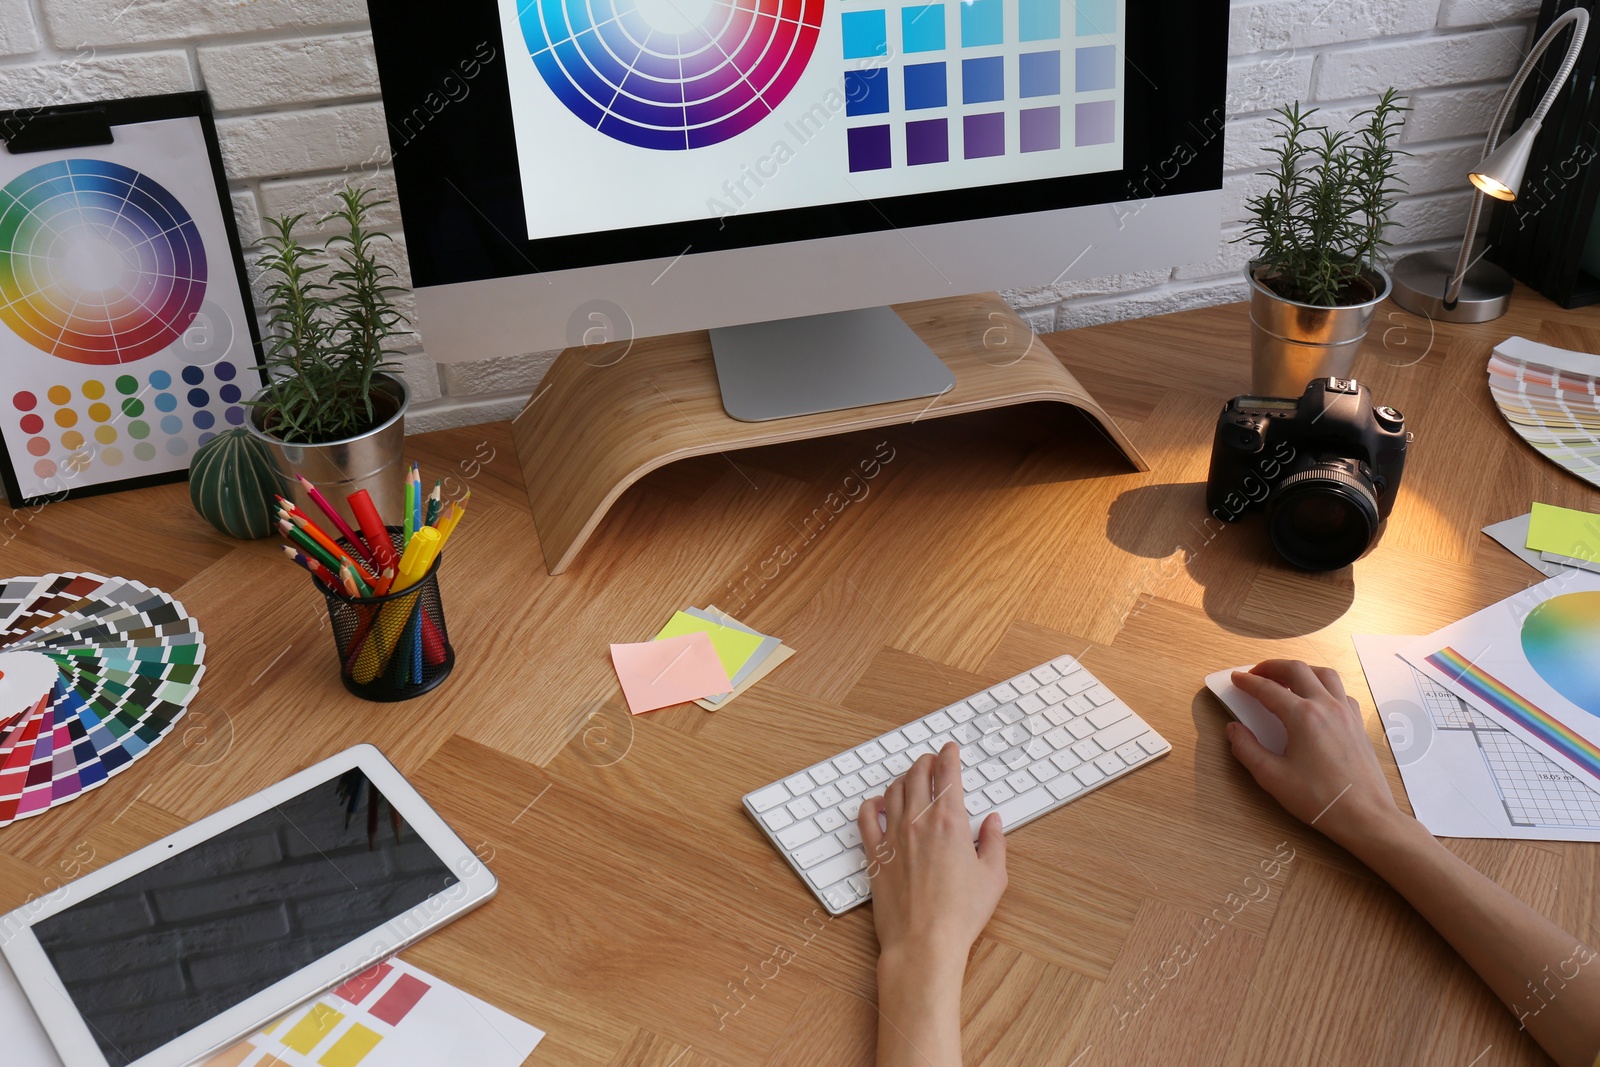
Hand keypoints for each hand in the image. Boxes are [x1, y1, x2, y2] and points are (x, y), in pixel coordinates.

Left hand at [858, 742, 1007, 968]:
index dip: (949, 755)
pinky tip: (878, 803)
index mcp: (950, 821)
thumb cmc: (959, 914)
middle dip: (926, 761)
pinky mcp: (875, 855)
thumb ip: (994, 842)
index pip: (947, 773)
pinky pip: (866, 817)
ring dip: (903, 778)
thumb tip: (994, 822)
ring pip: (893, 790)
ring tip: (910, 777)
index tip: (950, 749)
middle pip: (917, 774)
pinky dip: (872, 803)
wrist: (924, 942)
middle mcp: (918, 821)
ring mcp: (893, 836)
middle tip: (932, 760)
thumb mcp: (993, 876)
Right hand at [1226, 660, 1400, 848]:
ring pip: (1324, 674)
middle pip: (1297, 670)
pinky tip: (1315, 699)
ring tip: (1285, 678)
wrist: (1365, 816)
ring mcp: (1346, 713)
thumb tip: (1234, 729)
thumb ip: (1247, 749)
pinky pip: (1340, 692)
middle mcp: (1326, 707)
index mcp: (1303, 717)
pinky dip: (1323, 686)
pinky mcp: (1358, 724)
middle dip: (1272, 666)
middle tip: (1255, 673)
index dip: (1247, 682)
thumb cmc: (1320, 800)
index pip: (1268, 689)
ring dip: (1301, 670)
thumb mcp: (1272, 777)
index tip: (1236, 679)